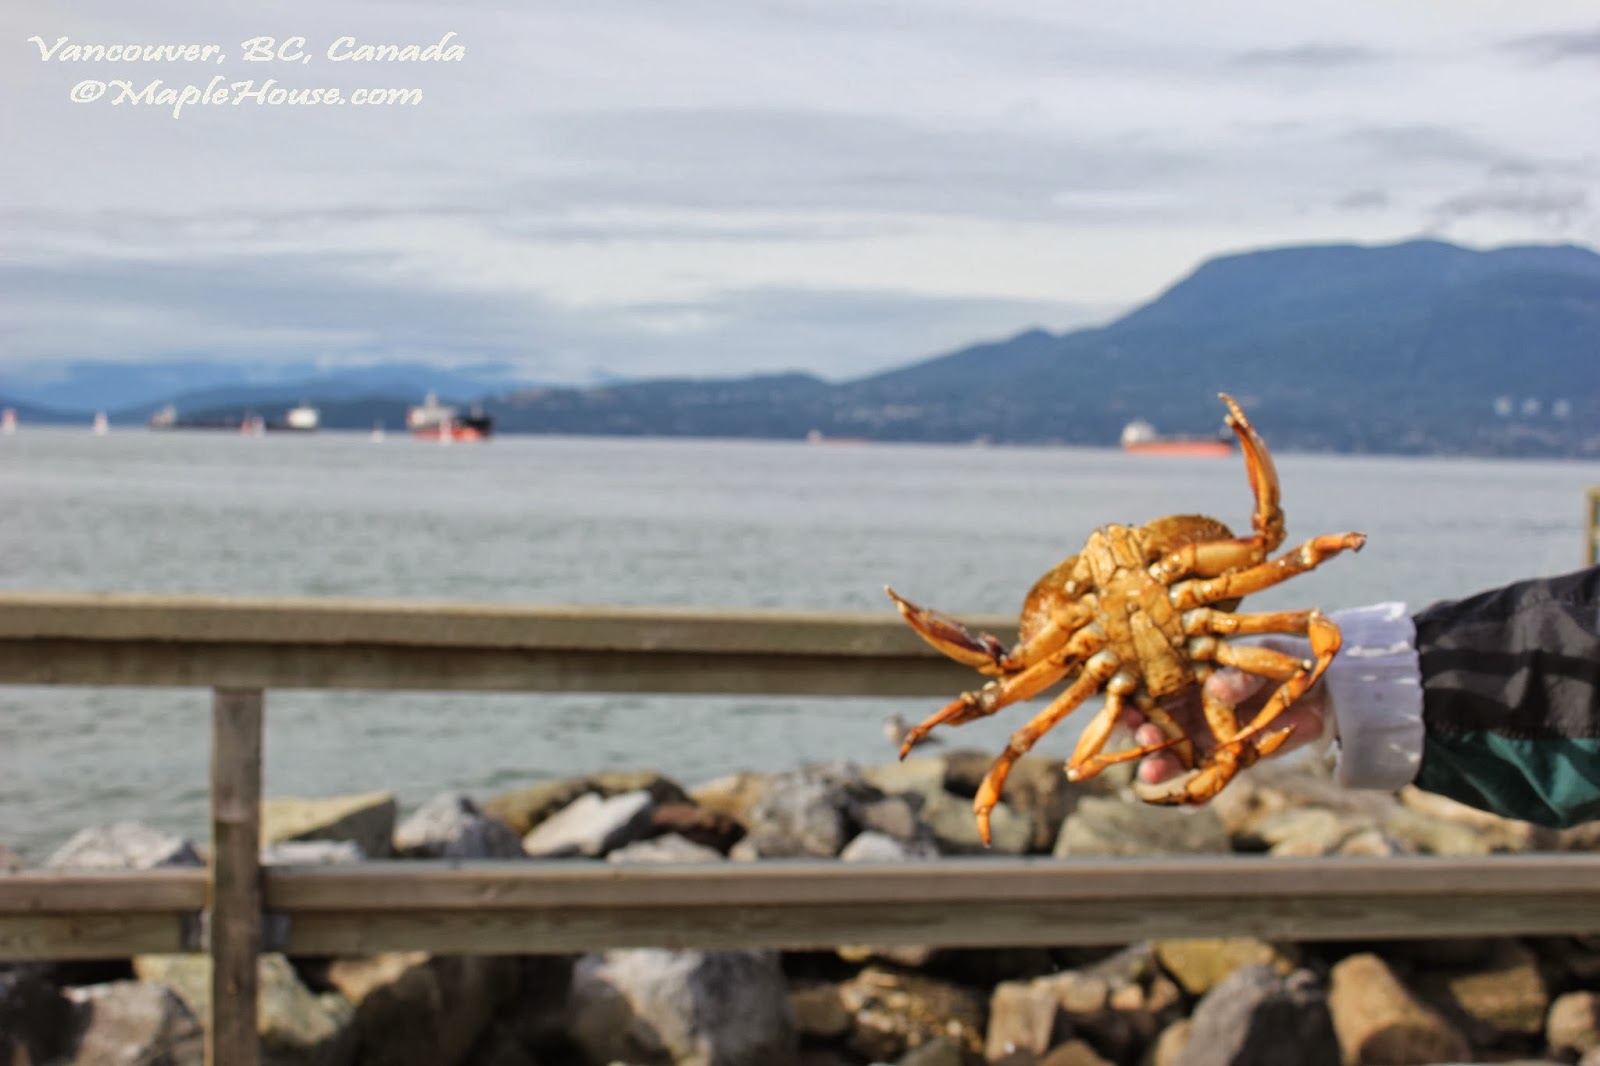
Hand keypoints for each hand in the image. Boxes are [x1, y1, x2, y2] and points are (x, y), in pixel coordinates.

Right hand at [1117, 666, 1331, 786]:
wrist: (1320, 693)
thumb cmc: (1281, 665)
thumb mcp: (1259, 660)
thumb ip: (1238, 676)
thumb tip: (1215, 687)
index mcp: (1187, 680)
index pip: (1151, 691)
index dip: (1134, 700)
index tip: (1125, 707)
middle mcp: (1190, 711)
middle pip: (1157, 727)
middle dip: (1145, 737)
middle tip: (1145, 740)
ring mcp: (1207, 738)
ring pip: (1176, 758)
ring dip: (1162, 768)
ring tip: (1152, 775)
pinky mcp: (1229, 761)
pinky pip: (1209, 781)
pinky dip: (1199, 796)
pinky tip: (1189, 805)